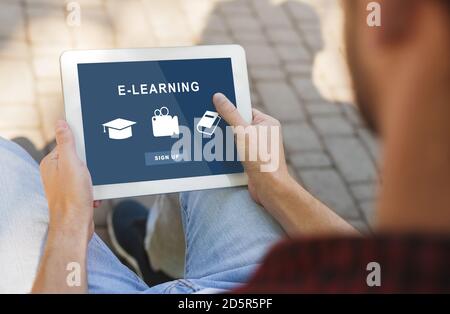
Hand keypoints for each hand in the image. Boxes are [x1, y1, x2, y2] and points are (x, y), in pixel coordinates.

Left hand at [40, 120, 98, 243]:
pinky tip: (93, 195)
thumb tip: (61, 123)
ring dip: (95, 179)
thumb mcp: (71, 163)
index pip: (69, 144)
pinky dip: (95, 189)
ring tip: (92, 186)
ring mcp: (65, 185)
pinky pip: (89, 185)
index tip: (90, 151)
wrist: (76, 225)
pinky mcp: (74, 195)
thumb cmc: (72, 197)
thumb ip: (66, 142)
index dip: (82, 147)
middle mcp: (56, 174)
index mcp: (51, 163)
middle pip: (79, 158)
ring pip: (87, 173)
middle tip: (92, 171)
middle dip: (91, 165)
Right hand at [212, 93, 292, 208]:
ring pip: (236, 140)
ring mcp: (259, 149)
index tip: (214, 108)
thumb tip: (219, 97)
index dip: (231, 109)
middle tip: (209, 124)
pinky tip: (217, 154)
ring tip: (211, 140)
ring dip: (225, 142)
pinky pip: (237, 152)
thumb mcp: (242, 132)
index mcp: (268, 123)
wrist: (269, 189)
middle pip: (239, 125)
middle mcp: (265, 134)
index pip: (245, 110)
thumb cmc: (261, 159)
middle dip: (225, 127)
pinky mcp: (253, 161)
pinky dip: (228, 153)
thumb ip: (230, 114)